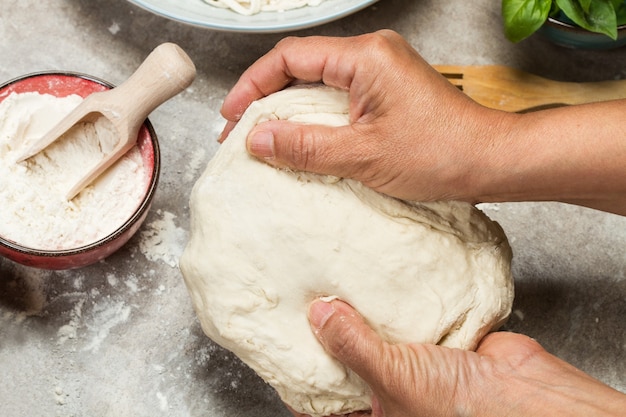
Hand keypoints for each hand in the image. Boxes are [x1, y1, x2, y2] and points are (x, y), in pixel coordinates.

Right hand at [219, 30, 508, 202]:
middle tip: (243, 133)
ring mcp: (380, 72)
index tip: (232, 115)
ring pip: (318, 84)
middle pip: (300, 67)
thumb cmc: (441, 152)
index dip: (252, 85)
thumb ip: (304, 147)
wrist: (488, 161)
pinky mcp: (386, 92)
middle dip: (266, 99)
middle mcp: (372, 55)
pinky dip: (315, 118)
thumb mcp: (362, 156)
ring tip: (266, 141)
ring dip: (289, 110)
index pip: (289, 58)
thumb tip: (259, 140)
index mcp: (365, 58)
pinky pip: (338, 98)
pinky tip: (302, 142)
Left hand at [292, 298, 625, 416]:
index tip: (284, 347)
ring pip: (383, 333)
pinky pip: (414, 316)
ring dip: (368, 311)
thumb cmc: (462, 413)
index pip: (327, 401)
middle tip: (310, 301)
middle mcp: (395, 391)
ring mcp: (419, 363)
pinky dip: (402, 299)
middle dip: (335, 332)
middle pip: (353, 359)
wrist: (529, 398)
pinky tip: (385, 278)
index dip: (304, 378)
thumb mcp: (393, 380)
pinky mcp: (443, 338)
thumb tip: (317, 315)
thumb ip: (352, 346)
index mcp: (378, 414)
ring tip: (339, 282)